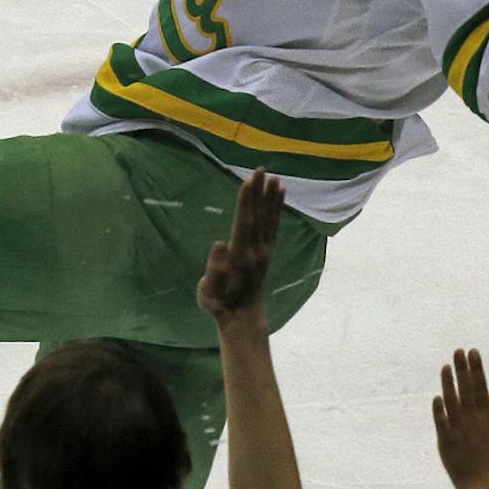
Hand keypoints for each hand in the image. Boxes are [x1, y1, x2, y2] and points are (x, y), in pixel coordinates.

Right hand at [197, 169, 283, 327]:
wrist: (244, 318)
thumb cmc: (220, 304)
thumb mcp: (209, 292)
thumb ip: (214, 269)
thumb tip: (219, 243)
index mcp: (241, 256)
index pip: (244, 222)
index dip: (246, 201)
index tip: (248, 181)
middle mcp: (257, 251)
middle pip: (258, 216)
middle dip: (259, 192)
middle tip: (261, 169)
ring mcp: (265, 252)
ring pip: (270, 220)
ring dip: (271, 198)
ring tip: (275, 178)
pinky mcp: (268, 253)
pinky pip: (274, 226)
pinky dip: (277, 210)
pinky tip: (279, 196)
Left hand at [431, 348, 488, 488]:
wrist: (479, 485)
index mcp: (487, 419)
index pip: (481, 388)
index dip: (476, 369)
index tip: (472, 351)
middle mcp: (473, 422)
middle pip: (467, 392)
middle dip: (463, 370)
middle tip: (459, 350)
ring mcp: (459, 431)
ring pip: (453, 404)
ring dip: (449, 385)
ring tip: (446, 366)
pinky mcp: (445, 441)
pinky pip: (442, 423)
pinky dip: (440, 411)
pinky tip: (437, 397)